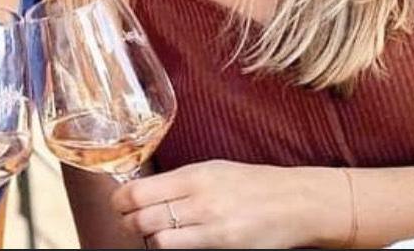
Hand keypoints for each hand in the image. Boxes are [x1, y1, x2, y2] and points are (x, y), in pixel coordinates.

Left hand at [111, 160, 348, 248]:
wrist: (294, 202)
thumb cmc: (251, 184)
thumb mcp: (212, 170)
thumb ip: (180, 181)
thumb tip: (143, 189)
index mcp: (194, 174)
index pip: (140, 191)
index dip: (121, 201)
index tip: (118, 202)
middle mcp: (200, 199)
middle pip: (143, 218)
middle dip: (129, 222)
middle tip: (129, 220)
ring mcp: (212, 226)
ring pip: (159, 239)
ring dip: (149, 238)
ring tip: (152, 232)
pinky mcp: (225, 247)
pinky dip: (172, 248)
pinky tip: (176, 241)